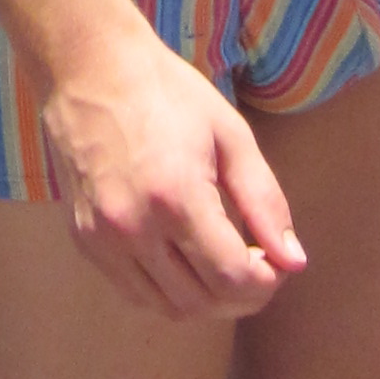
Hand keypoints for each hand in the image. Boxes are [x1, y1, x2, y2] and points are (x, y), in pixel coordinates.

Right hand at [38, 13, 306, 318]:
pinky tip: (185, 259)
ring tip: (224, 264)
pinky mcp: (85, 241)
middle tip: (258, 264)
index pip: (232, 279)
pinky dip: (170, 290)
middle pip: (202, 303)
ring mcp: (103, 238)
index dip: (266, 282)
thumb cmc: (167, 95)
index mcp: (176, 196)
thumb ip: (265, 202)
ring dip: (207, 299)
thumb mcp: (231, 135)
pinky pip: (136, 292)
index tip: (276, 261)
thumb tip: (294, 261)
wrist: (90, 70)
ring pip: (168, 308)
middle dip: (242, 295)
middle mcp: (134, 227)